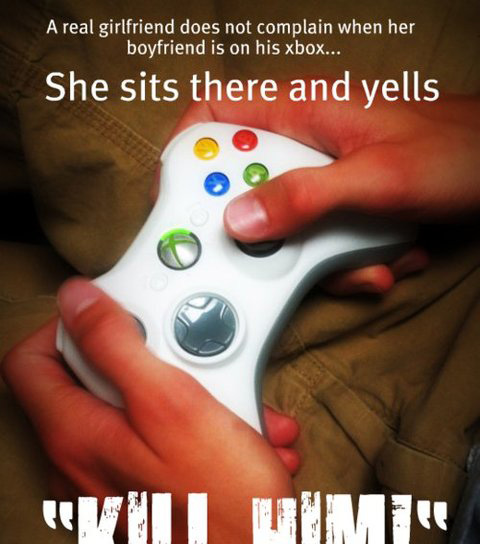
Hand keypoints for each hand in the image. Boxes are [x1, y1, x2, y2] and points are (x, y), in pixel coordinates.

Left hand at [1, 278, 312, 543]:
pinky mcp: (141, 493)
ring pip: (134, 412)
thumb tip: (76, 302)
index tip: (113, 319)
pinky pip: (156, 443)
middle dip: (151, 363)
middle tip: (195, 364)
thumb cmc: (223, 500)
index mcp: (74, 434)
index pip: (30, 361)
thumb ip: (117, 345)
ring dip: (189, 398)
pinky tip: (240, 437)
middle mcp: (79, 463)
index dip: (65, 328)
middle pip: (91, 382)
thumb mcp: (172, 402)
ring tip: (236, 409)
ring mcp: (109, 482)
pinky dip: (197, 430)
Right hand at [170, 86, 479, 293]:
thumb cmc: (459, 152)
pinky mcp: (343, 207)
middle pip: (244, 190)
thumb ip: (305, 198)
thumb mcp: (375, 178)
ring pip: (285, 229)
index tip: (179, 202)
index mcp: (302, 111)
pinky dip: (347, 263)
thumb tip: (238, 219)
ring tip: (372, 256)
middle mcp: (305, 144)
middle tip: (289, 254)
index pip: (214, 114)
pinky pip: (318, 244)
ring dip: (319, 260)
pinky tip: (387, 258)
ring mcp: (323, 180)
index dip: (184, 153)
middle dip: (265, 236)